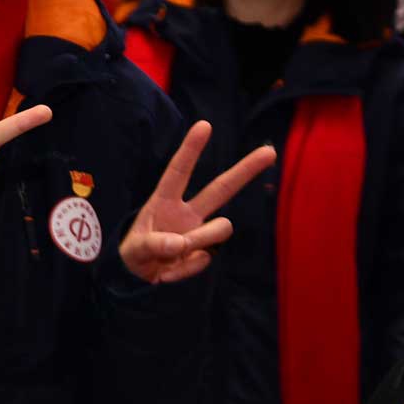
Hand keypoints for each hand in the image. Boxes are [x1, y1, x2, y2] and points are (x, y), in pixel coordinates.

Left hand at [119, 121, 274, 283]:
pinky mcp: (206, 252)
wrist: (139, 279)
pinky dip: (183, 270)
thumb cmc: (134, 254)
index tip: (204, 125)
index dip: (190, 150)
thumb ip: (153, 245)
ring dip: (199, 242)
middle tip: (270, 150)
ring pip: (221, 227)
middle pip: (221, 188)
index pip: (179, 172)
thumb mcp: (133, 250)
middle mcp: (187, 212)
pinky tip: (169, 270)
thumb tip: (181, 243)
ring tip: (169, 256)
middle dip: (245, 170)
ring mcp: (199, 232)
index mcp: (164, 201)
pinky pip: (204, 259)